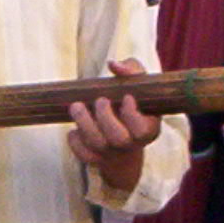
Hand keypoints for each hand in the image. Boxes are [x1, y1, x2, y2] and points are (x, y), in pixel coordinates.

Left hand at [66, 60, 160, 192]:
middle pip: (118, 139)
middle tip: (100, 100)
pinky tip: (75, 129)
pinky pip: (84, 155)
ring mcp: (113, 153)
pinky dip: (76, 142)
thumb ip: (131, 70)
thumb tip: (113, 64)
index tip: (125, 97)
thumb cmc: (133, 99)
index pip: (142, 130)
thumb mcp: (138, 83)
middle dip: (105, 118)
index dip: (132, 115)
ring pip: (98, 145)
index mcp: (148, 129)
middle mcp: (132, 144)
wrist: (123, 126)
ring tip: (76, 106)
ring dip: (84, 124)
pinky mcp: (96, 157)